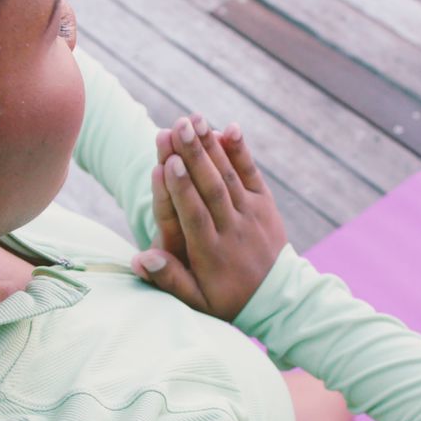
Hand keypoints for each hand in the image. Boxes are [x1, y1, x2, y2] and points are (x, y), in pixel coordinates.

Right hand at [133, 114, 287, 320]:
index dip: (181, 189)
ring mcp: (251, 214)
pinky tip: (229, 128)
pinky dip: (241, 151)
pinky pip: (252, 174)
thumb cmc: (228, 299)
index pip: (194, 215)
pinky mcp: (264, 203)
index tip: (169, 164)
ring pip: (229, 176)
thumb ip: (170, 279)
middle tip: (179, 127)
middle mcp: (232, 230)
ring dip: (212, 146)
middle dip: (195, 157)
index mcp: (211, 253)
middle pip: (212, 189)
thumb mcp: (198, 301)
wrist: (278, 299)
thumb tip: (142, 260)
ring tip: (195, 119)